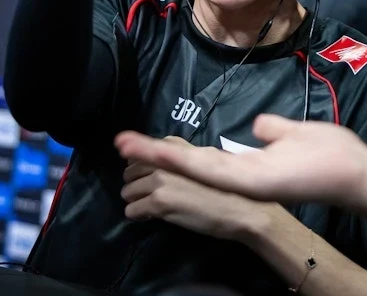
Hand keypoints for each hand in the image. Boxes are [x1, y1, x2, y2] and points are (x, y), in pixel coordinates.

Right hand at [114, 116, 366, 212]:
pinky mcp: (254, 182)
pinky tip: (164, 154)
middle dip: (154, 153)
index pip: (203, 157)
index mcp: (249, 165)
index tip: (147, 139)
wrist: (356, 173)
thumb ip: (272, 130)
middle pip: (190, 163)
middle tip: (119, 141)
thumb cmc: (331, 154)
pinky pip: (215, 171)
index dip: (174, 149)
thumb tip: (258, 124)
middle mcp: (241, 176)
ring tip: (127, 144)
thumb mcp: (294, 133)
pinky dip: (186, 162)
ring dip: (160, 156)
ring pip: (194, 167)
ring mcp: (245, 181)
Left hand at [119, 136, 268, 241]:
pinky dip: (138, 216)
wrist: (239, 210)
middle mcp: (164, 161)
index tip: (144, 179)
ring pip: (127, 192)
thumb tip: (156, 158)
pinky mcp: (160, 202)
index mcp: (174, 150)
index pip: (137, 153)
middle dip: (135, 186)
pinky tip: (152, 217)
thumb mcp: (202, 162)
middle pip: (129, 172)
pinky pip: (132, 211)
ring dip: (135, 201)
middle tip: (150, 196)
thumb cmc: (223, 189)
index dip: (137, 168)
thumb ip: (180, 156)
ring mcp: (161, 181)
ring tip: (151, 208)